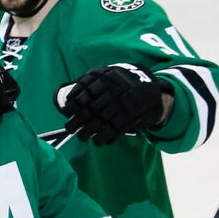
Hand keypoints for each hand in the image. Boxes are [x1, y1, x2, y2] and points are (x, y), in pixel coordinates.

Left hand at [55, 63, 172, 144]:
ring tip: (82, 137)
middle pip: (88, 111)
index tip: (67, 113)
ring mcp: (121, 104)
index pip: (83, 94)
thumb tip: (67, 100)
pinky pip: (113, 130)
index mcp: (104, 78)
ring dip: (87, 133)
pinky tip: (99, 141)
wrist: (151, 91)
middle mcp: (112, 91)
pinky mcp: (130, 116)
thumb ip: (88, 82)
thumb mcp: (107, 76)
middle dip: (76, 123)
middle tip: (69, 129)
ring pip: (99, 122)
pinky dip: (104, 138)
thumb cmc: (122, 85)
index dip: (73, 106)